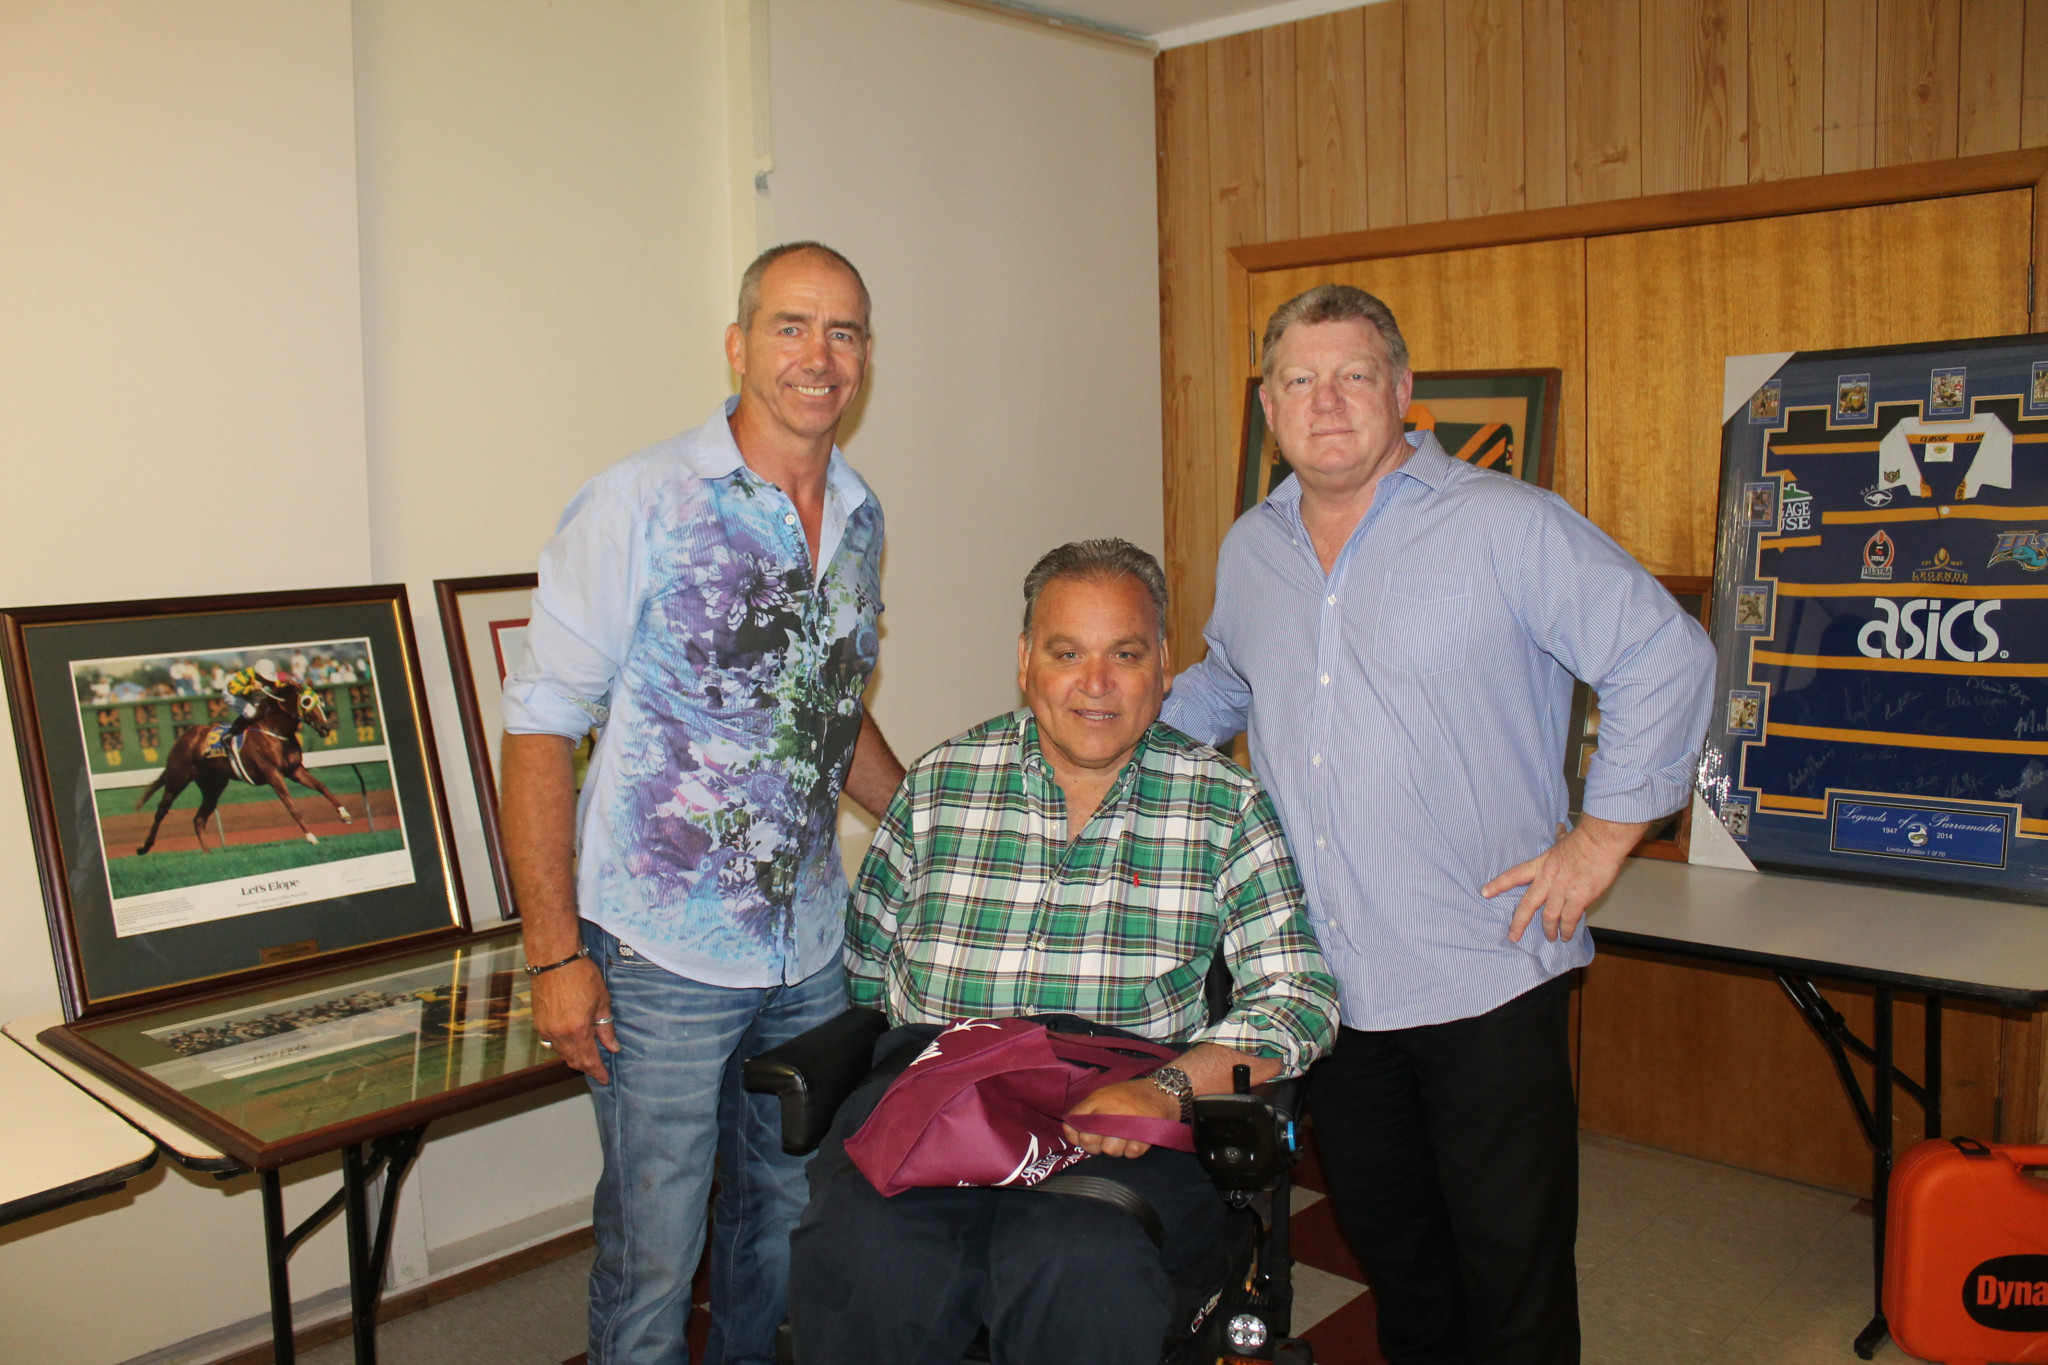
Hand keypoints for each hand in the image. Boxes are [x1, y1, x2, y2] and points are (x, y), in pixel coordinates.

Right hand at [531, 959, 620, 1083]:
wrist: (554, 959)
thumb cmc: (580, 975)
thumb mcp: (602, 1001)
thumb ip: (606, 1028)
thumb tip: (612, 1047)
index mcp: (578, 1030)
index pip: (589, 1060)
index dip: (598, 1071)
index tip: (604, 1078)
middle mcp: (559, 1034)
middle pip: (573, 1060)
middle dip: (586, 1067)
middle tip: (597, 1068)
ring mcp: (546, 1029)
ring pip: (561, 1053)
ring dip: (574, 1057)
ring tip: (586, 1055)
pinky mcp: (538, 1022)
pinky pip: (551, 1042)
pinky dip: (562, 1046)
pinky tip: (571, 1041)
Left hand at [1062, 1078, 1179, 1159]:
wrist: (1164, 1090)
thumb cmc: (1132, 1095)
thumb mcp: (1104, 1094)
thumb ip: (1085, 1110)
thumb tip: (1069, 1129)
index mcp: (1097, 1099)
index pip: (1074, 1123)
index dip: (1077, 1135)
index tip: (1086, 1136)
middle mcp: (1109, 1110)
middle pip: (1089, 1140)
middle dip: (1095, 1146)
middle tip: (1105, 1141)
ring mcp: (1127, 1122)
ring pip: (1110, 1150)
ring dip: (1117, 1148)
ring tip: (1124, 1138)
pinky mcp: (1145, 1133)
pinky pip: (1131, 1153)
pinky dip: (1133, 1150)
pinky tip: (1136, 1139)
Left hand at [1482, 815, 1649, 943]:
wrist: (1600, 841)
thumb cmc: (1584, 838)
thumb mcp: (1565, 838)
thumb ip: (1560, 838)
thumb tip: (1559, 828)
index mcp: (1542, 865)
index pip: (1515, 875)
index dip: (1499, 884)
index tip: (1485, 892)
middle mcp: (1548, 880)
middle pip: (1527, 904)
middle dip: (1519, 922)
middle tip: (1513, 936)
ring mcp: (1562, 890)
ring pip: (1549, 916)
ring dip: (1549, 929)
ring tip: (1550, 938)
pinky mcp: (1579, 898)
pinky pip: (1570, 918)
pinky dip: (1568, 929)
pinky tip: (1567, 936)